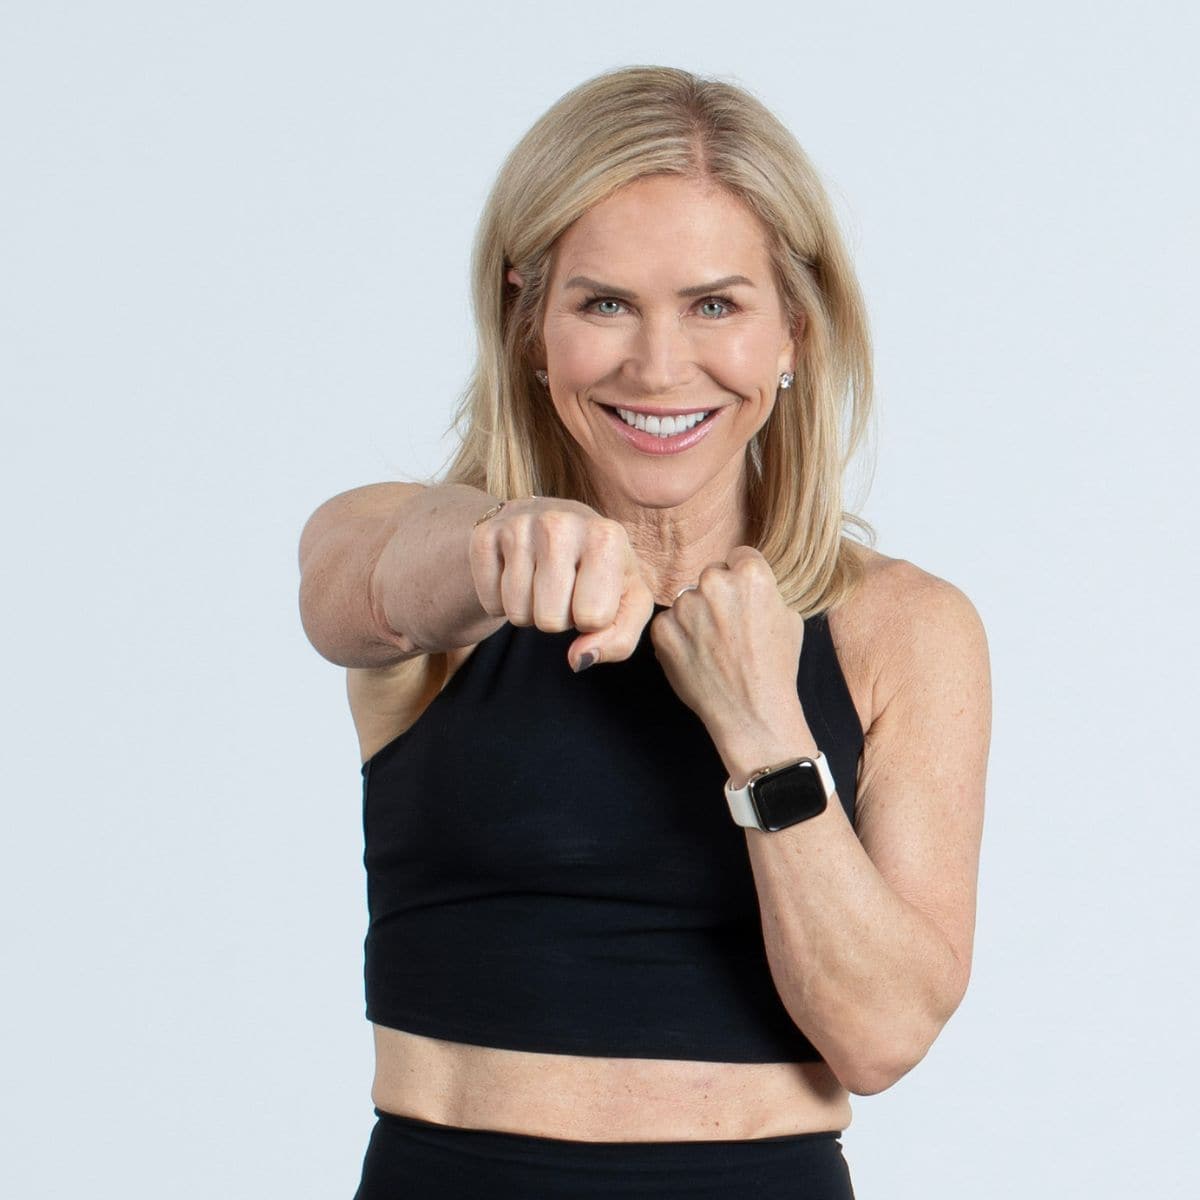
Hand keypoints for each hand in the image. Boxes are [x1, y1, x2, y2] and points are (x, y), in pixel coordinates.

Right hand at [468, 497, 654, 670]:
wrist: (553, 523)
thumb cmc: (599, 570)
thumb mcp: (628, 602)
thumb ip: (618, 640)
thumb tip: (578, 659)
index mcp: (607, 536)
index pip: (592, 618)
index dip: (590, 620)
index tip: (591, 594)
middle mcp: (561, 523)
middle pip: (550, 620)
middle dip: (557, 618)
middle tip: (563, 590)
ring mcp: (519, 525)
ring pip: (517, 614)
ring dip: (529, 612)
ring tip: (541, 582)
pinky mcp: (485, 534)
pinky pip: (489, 602)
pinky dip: (500, 602)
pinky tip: (515, 575)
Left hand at [650, 547, 805, 745]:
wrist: (752, 711)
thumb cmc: (776, 667)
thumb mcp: (789, 617)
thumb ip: (765, 590)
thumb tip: (748, 582)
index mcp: (750, 575)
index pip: (738, 556)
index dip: (742, 578)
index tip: (743, 599)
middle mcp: (715, 583)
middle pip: (711, 576)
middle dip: (718, 595)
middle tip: (728, 628)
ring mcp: (685, 606)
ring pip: (688, 600)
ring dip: (696, 616)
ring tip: (714, 647)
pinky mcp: (663, 629)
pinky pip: (668, 623)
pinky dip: (678, 637)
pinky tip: (697, 656)